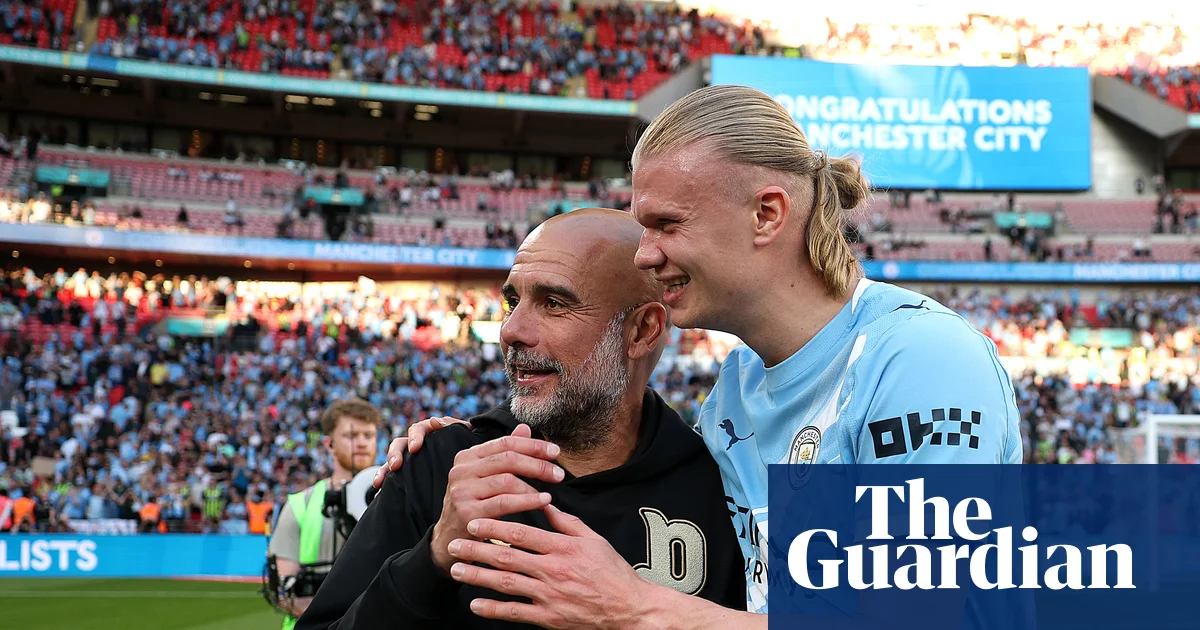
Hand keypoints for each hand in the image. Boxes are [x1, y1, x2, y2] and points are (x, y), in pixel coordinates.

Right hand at [372, 415, 469, 487]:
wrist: (473, 462)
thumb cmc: (471, 444)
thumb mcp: (465, 434)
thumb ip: (453, 427)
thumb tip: (434, 421)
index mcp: (432, 431)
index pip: (418, 429)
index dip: (415, 437)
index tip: (415, 448)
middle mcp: (419, 442)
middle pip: (401, 443)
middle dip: (395, 454)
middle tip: (395, 466)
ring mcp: (412, 457)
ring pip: (393, 459)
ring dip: (384, 469)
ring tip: (379, 482)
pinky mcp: (410, 471)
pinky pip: (394, 475)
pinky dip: (385, 480)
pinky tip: (378, 490)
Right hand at [429, 424, 562, 573]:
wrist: (450, 539)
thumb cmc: (475, 504)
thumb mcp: (486, 476)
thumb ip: (505, 452)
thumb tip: (525, 428)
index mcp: (467, 456)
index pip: (505, 442)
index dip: (533, 445)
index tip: (555, 451)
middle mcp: (461, 470)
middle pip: (507, 459)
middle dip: (537, 464)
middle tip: (560, 473)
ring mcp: (462, 491)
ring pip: (507, 480)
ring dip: (534, 485)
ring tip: (552, 491)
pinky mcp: (467, 512)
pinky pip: (504, 503)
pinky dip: (528, 501)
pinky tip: (543, 501)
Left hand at [447, 504, 652, 628]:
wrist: (628, 608)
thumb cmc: (612, 571)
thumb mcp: (593, 539)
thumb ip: (566, 522)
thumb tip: (546, 503)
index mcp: (562, 547)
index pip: (521, 534)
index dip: (494, 527)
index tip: (475, 522)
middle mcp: (553, 570)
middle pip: (506, 557)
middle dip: (476, 550)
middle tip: (454, 544)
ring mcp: (549, 596)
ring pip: (505, 584)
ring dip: (477, 576)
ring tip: (456, 570)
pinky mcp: (549, 617)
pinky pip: (515, 612)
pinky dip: (493, 609)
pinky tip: (475, 604)